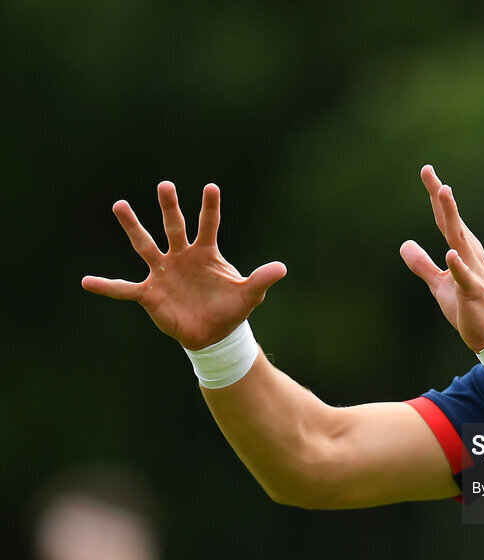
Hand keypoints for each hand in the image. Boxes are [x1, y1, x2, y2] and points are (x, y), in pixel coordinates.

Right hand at [82, 181, 286, 349]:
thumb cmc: (231, 310)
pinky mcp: (150, 293)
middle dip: (170, 207)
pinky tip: (86, 281)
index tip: (211, 187)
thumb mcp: (250, 296)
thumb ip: (262, 280)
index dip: (210, 207)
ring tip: (120, 205)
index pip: (208, 225)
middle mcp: (182, 256)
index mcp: (206, 253)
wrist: (214, 335)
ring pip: (146, 245)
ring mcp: (163, 272)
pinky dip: (107, 286)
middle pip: (174, 227)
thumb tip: (282, 268)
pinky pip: (124, 289)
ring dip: (133, 227)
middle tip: (166, 185)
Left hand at [400, 165, 483, 351]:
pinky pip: (466, 277)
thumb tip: (405, 245)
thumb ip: (422, 265)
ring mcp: (474, 272)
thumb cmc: (467, 306)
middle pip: (452, 222)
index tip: (427, 171)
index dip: (435, 196)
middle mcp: (470, 255)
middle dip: (441, 197)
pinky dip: (458, 265)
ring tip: (444, 194)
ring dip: (452, 217)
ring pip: (460, 241)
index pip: (445, 220)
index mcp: (462, 250)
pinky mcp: (474, 292)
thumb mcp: (439, 284)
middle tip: (429, 172)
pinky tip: (451, 254)